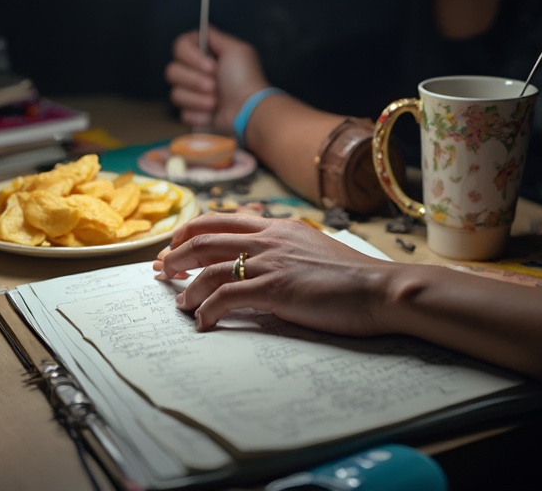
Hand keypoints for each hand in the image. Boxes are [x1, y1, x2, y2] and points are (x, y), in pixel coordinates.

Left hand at [153, 214, 395, 335]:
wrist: (381, 288)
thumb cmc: (354, 277)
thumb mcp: (313, 250)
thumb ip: (285, 250)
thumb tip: (263, 263)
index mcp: (278, 226)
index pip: (222, 219)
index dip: (191, 232)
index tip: (174, 245)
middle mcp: (269, 238)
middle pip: (204, 239)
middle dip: (175, 255)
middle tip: (160, 270)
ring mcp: (270, 262)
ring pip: (209, 268)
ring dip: (187, 287)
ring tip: (179, 304)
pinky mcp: (274, 288)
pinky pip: (225, 297)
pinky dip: (207, 311)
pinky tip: (203, 323)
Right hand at [164, 26, 270, 133]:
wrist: (248, 110)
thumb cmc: (245, 79)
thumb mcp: (235, 50)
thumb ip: (214, 36)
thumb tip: (203, 29)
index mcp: (204, 55)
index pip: (179, 46)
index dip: (190, 57)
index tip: (212, 66)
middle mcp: (195, 73)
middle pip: (172, 71)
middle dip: (194, 80)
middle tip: (214, 85)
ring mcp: (192, 94)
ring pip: (175, 94)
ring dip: (198, 99)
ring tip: (216, 102)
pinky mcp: (193, 113)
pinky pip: (182, 113)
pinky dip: (199, 114)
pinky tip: (213, 113)